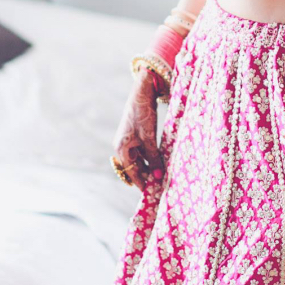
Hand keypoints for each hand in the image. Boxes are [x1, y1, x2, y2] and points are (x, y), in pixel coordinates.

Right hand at [112, 70, 164, 190]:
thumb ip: (154, 157)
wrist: (143, 92)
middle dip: (146, 176)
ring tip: (162, 176)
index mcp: (121, 148)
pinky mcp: (136, 135)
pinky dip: (151, 158)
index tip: (151, 193)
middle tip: (160, 186)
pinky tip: (161, 162)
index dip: (141, 183)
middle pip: (134, 167)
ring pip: (140, 159)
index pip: (131, 172)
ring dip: (150, 167)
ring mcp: (129, 140)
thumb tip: (159, 177)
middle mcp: (122, 146)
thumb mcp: (149, 138)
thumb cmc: (143, 114)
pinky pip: (143, 151)